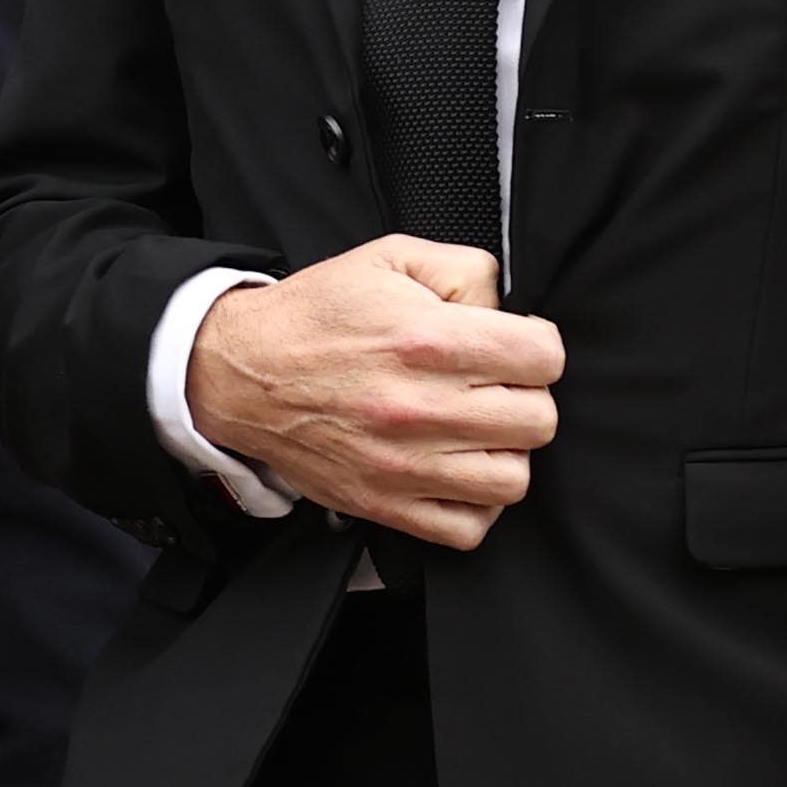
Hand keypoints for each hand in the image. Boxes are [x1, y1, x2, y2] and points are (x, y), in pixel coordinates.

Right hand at [182, 235, 561, 547]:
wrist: (241, 372)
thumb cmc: (316, 316)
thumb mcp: (391, 258)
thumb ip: (467, 271)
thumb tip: (509, 311)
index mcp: (428, 339)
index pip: (545, 358)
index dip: (536, 347)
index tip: (514, 347)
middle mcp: (421, 407)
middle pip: (538, 420)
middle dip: (523, 396)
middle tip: (492, 386)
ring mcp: (404, 465)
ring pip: (512, 480)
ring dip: (502, 452)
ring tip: (476, 430)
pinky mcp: (385, 505)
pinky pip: (469, 528)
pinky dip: (474, 505)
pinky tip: (457, 470)